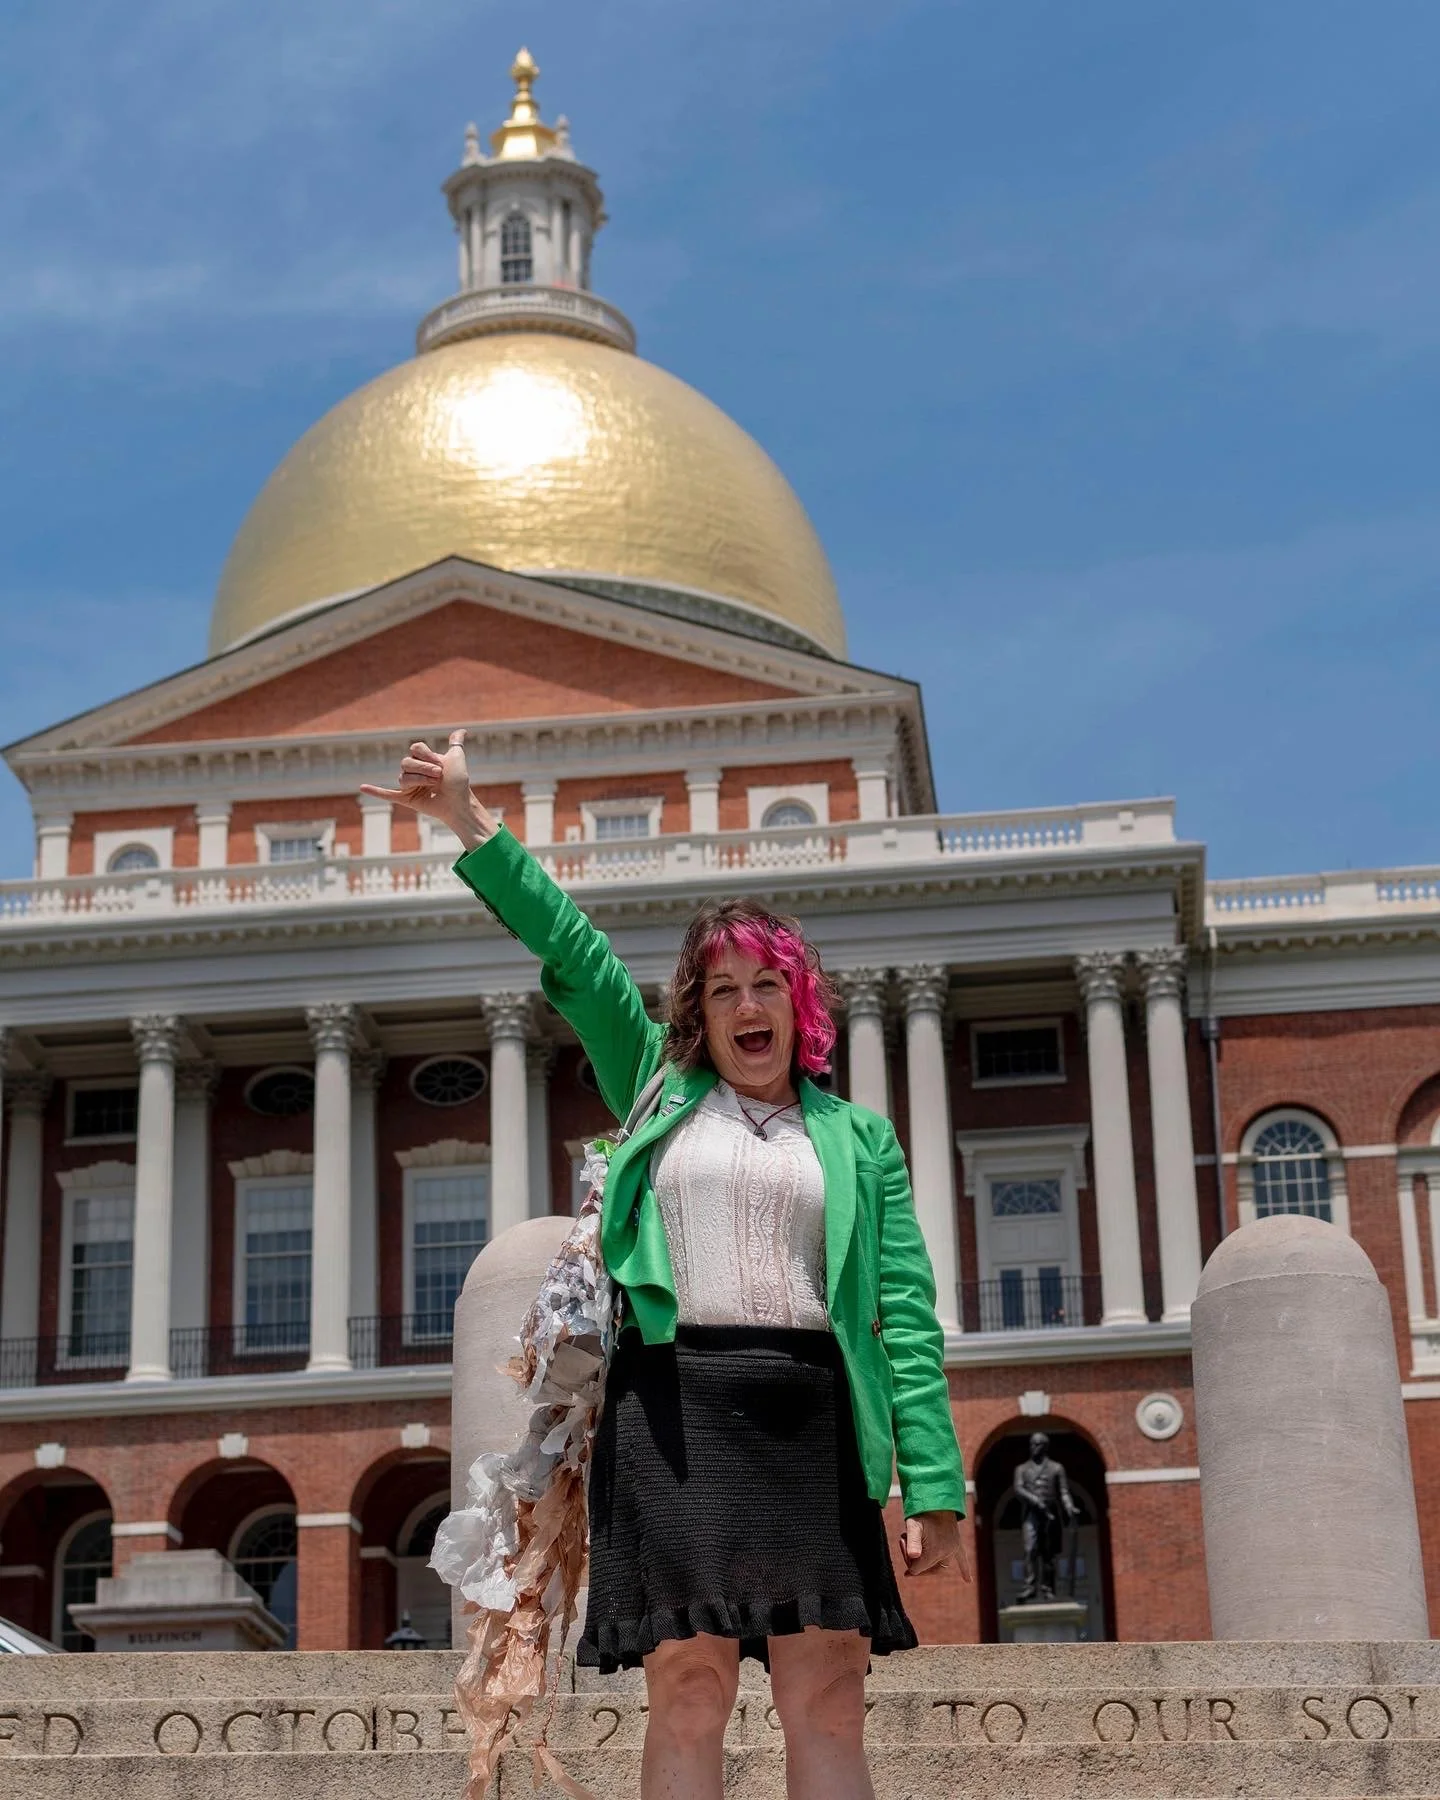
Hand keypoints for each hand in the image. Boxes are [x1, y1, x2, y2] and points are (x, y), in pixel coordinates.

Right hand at [359, 729, 496, 851]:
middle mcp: (414, 771)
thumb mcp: (456, 759)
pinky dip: (375, 791)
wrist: (459, 803)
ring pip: (402, 777)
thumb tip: (461, 731)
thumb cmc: (459, 782)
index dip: (426, 755)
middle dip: (424, 768)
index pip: (415, 748)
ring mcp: (409, 786)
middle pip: (406, 762)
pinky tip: (363, 787)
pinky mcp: (406, 799)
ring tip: (433, 785)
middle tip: (439, 775)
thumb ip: (455, 745)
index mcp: (423, 761)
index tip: (441, 763)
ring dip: (419, 780)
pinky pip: (387, 794)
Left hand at [899, 1512, 972, 1581]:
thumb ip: (913, 1542)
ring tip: (919, 1555)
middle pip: (928, 1568)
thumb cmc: (922, 1512)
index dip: (908, 1563)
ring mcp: (953, 1548)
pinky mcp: (957, 1543)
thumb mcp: (913, 1526)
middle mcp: (946, 1553)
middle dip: (916, 1562)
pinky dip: (964, 1569)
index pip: (917, 1569)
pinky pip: (962, 1559)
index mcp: (935, 1552)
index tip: (902, 1547)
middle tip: (907, 1550)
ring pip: (941, 1566)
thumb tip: (913, 1556)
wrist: (937, 1498)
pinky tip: (967, 1580)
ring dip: (929, 1564)